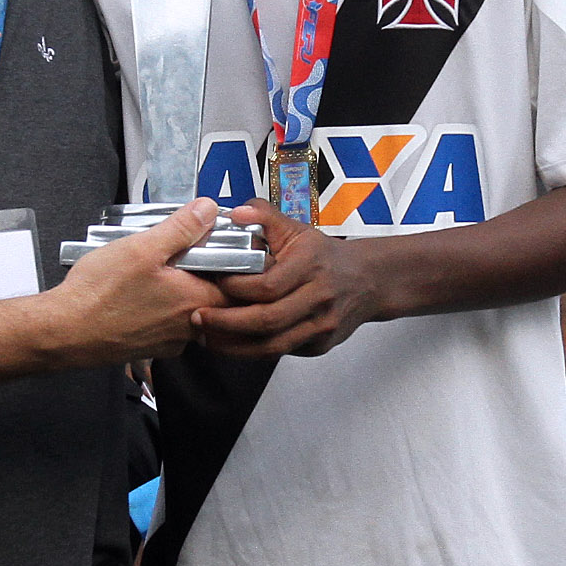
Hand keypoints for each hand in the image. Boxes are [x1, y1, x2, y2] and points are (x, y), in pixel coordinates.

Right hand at [53, 199, 229, 365]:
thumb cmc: (98, 295)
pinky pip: (168, 323)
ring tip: (154, 270)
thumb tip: (206, 210)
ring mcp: (170, 341)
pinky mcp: (151, 347)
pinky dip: (161, 306)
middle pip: (214, 296)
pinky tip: (138, 293)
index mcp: (195, 301)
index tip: (216, 244)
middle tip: (180, 254)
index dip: (231, 259)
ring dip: (179, 289)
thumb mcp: (142, 248)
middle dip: (201, 272)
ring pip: (189, 310)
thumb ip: (181, 228)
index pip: (238, 283)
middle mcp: (188, 327)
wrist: (63, 331)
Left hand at [190, 199, 380, 356]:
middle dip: (227, 323)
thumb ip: (264, 216)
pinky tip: (230, 344)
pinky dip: (251, 352)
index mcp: (311, 265)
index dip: (236, 288)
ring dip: (234, 346)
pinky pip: (280, 353)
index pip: (268, 285)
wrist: (368, 281)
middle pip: (267, 320)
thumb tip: (236, 213)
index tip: (213, 283)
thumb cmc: (324, 255)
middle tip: (198, 317)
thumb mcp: (297, 229)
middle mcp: (319, 298)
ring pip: (272, 345)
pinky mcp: (319, 345)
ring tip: (206, 337)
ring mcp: (321, 326)